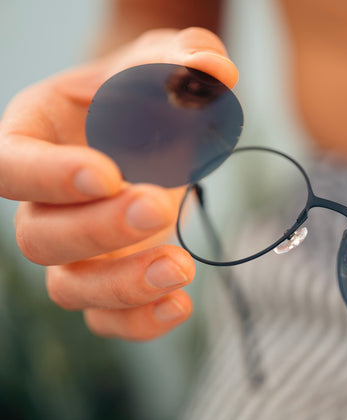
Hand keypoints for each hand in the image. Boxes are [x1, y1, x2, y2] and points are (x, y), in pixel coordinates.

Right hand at [0, 27, 237, 339]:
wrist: (159, 120)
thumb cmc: (149, 87)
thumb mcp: (166, 60)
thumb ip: (185, 58)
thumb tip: (214, 71)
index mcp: (37, 135)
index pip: (9, 164)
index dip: (48, 176)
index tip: (108, 173)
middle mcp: (48, 198)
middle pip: (38, 236)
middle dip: (97, 230)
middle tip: (158, 205)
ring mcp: (79, 245)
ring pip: (69, 288)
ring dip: (121, 287)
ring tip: (180, 267)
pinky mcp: (114, 274)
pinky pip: (107, 317)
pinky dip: (139, 321)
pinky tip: (182, 304)